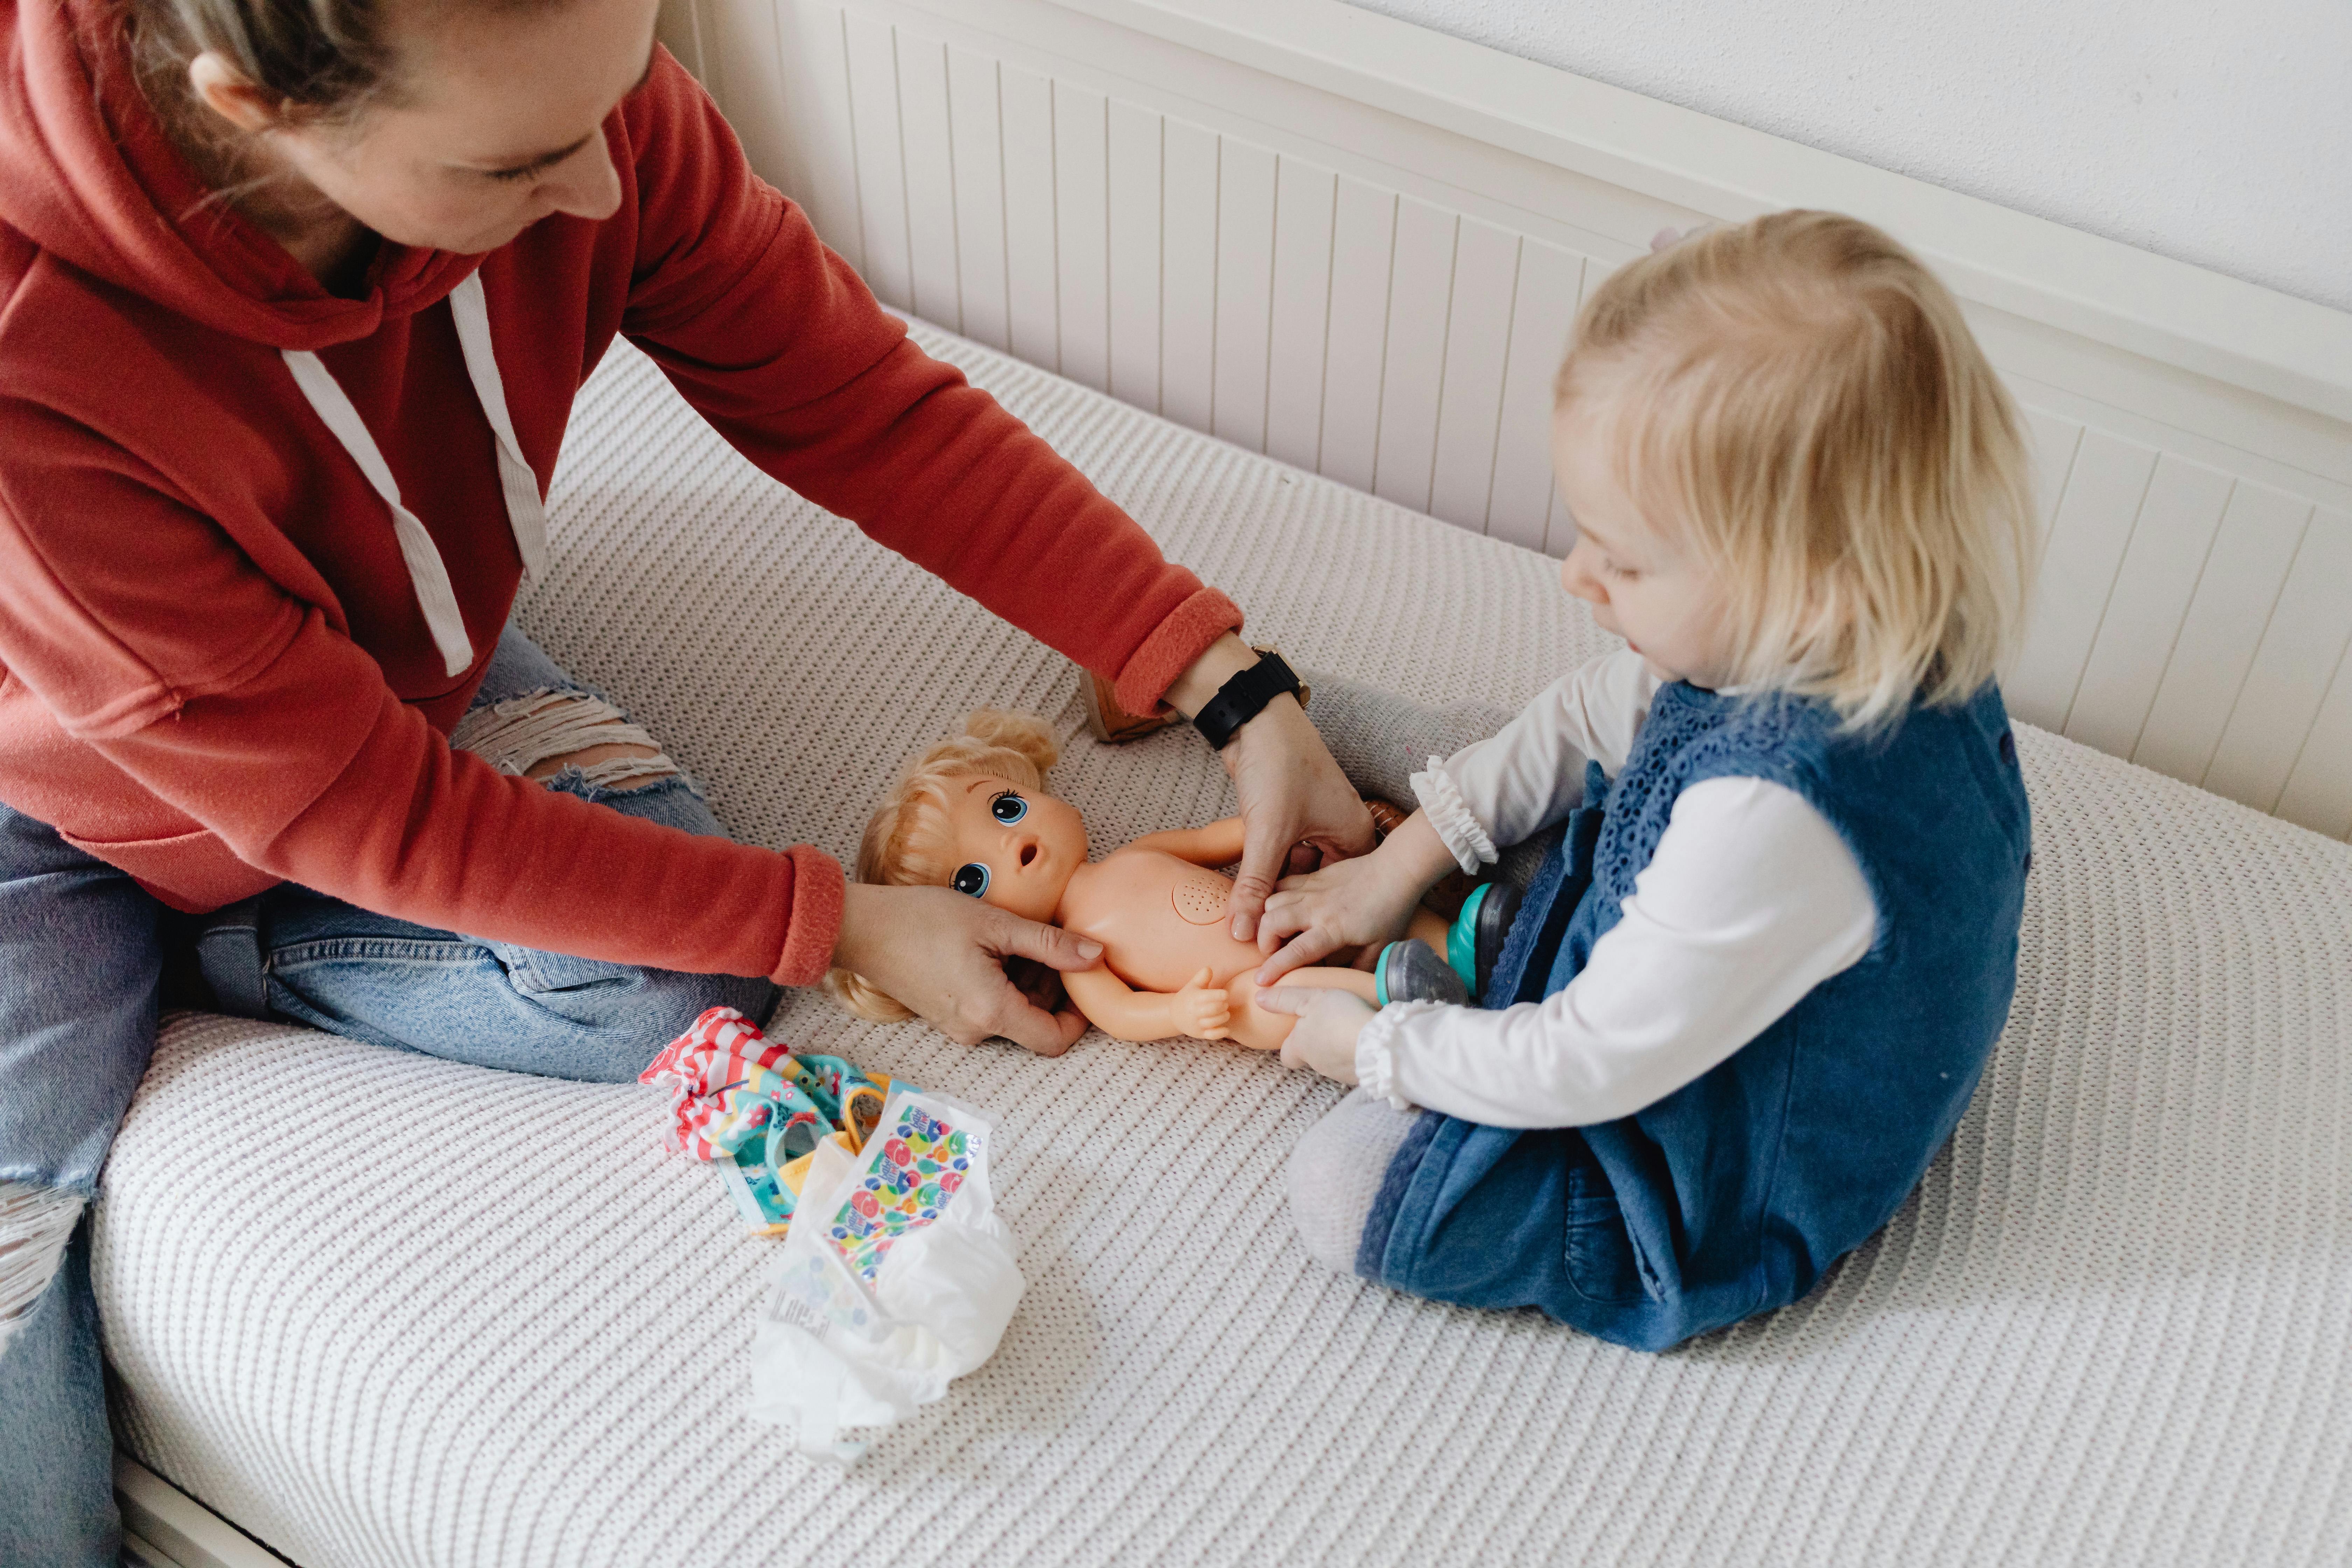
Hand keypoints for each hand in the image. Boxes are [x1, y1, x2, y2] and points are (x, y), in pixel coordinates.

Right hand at [832, 882, 1102, 1055]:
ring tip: (1018, 940)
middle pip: (1035, 1025)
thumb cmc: (923, 920)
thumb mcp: (996, 925)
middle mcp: (975, 1031)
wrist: (862, 928)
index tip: (1082, 977)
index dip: (1078, 1015)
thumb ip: (1050, 944)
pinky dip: (1003, 984)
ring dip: (1027, 983)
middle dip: (1051, 989)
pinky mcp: (946, 1016)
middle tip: (1049, 944)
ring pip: (1013, 1015)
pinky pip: (989, 1009)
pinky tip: (994, 948)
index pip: (1055, 1039)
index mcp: (991, 1014)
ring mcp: (958, 1027)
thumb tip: (1097, 956)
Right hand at [1171, 966, 1232, 1039]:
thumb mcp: (1193, 985)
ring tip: (1226, 1013)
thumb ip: (1201, 977)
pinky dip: (1220, 1033)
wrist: (1175, 1015)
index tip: (1225, 994)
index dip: (1218, 995)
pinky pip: (1211, 1036)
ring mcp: (1197, 1024)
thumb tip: (1208, 969)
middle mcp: (1194, 1012)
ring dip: (1223, 1017)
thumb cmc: (1189, 997)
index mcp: (1194, 998)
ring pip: (1213, 1022)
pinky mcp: (1201, 1034)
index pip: (1207, 996)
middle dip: (1222, 1006)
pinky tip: (1226, 1028)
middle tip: (1225, 1004)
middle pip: (1211, 1010)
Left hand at [1217, 693, 1374, 942]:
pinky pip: (1281, 852)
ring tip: (1254, 921)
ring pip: (1296, 868)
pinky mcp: (1289, 814)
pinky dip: (1266, 867)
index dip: (1314, 920)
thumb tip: (1242, 933)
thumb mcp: (1268, 833)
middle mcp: (1340, 830)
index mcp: (1354, 835)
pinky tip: (1247, 890)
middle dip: (1291, 905)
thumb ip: (1256, 886)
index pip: (1340, 892)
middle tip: (1268, 941)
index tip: (1291, 948)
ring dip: (1274, 887)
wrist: (1256, 718)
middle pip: (1317, 883)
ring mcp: (1315, 822)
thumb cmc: (1279, 765)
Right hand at [1254, 812, 1458, 983]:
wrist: (1395, 871)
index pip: (1297, 951)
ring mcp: (1312, 889)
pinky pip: (1282, 884)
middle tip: (1271, 953)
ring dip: (1266, 919)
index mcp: (1333, 929)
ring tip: (1275, 932)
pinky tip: (1279, 909)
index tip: (1262, 981)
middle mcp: (1317, 908)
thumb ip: (1360, 969)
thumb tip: (1346, 987)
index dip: (1275, 967)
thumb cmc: (1391, 911)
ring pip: (1272, 900)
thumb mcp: (1380, 947)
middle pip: (1272, 921)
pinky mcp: (1312, 877)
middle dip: (1264, 941)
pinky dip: (1273, 897)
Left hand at [1258, 987, 1374, 1083]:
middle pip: (1311, 1057)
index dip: (1291, 1045)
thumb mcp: (1311, 999)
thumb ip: (1285, 999)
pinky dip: (1357, 1055)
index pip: (1286, 1055)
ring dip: (1339, 1049)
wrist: (1379, 1045)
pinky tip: (1367, 1041)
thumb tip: (1259, 998)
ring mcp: (1339, 1073)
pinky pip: (1354, 1066)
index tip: (1300, 1033)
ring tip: (1352, 1030)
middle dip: (1319, 1044)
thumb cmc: (1341, 1017)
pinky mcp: (1360, 1077)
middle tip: (1332, 1026)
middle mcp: (1317, 1064)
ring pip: (1333, 1061)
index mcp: (1300, 1047)